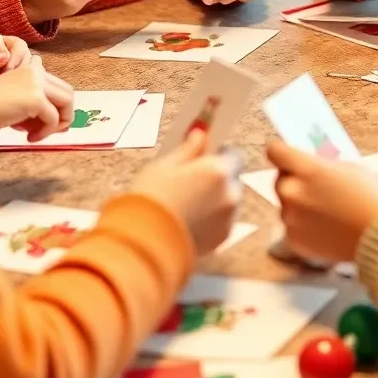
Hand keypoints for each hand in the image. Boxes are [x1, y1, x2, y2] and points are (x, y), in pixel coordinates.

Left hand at [0, 32, 31, 83]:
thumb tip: (4, 57)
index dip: (2, 51)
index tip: (3, 67)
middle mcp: (2, 45)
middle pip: (19, 44)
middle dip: (17, 60)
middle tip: (11, 75)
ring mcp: (13, 56)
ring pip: (28, 55)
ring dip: (24, 69)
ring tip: (14, 83)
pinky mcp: (21, 67)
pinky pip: (33, 67)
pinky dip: (29, 75)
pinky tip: (21, 85)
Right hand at [0, 56, 74, 139]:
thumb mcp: (16, 104)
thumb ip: (37, 108)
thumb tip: (62, 124)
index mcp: (32, 69)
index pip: (58, 87)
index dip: (58, 107)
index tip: (48, 124)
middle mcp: (37, 72)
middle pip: (68, 93)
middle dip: (63, 115)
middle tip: (47, 131)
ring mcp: (37, 83)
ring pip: (67, 103)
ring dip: (57, 123)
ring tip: (37, 135)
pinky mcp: (35, 98)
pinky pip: (53, 119)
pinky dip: (45, 132)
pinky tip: (29, 138)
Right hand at [131, 130, 242, 254]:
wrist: (143, 243)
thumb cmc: (150, 197)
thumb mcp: (164, 166)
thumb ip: (188, 149)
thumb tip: (201, 134)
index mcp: (218, 170)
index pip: (233, 155)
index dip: (219, 155)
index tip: (204, 158)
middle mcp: (230, 193)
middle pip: (232, 179)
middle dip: (218, 178)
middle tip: (193, 183)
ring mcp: (228, 218)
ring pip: (228, 202)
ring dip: (216, 200)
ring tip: (188, 205)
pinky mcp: (222, 239)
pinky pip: (222, 222)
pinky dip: (212, 220)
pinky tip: (189, 221)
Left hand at [267, 140, 377, 262]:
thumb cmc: (370, 196)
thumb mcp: (349, 168)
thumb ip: (323, 166)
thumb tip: (313, 167)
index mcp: (306, 168)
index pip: (275, 151)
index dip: (281, 152)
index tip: (288, 157)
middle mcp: (292, 191)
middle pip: (279, 180)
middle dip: (294, 182)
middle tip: (314, 189)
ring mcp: (291, 218)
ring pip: (286, 206)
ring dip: (299, 207)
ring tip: (324, 214)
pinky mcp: (293, 240)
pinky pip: (292, 228)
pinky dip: (303, 228)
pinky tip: (324, 230)